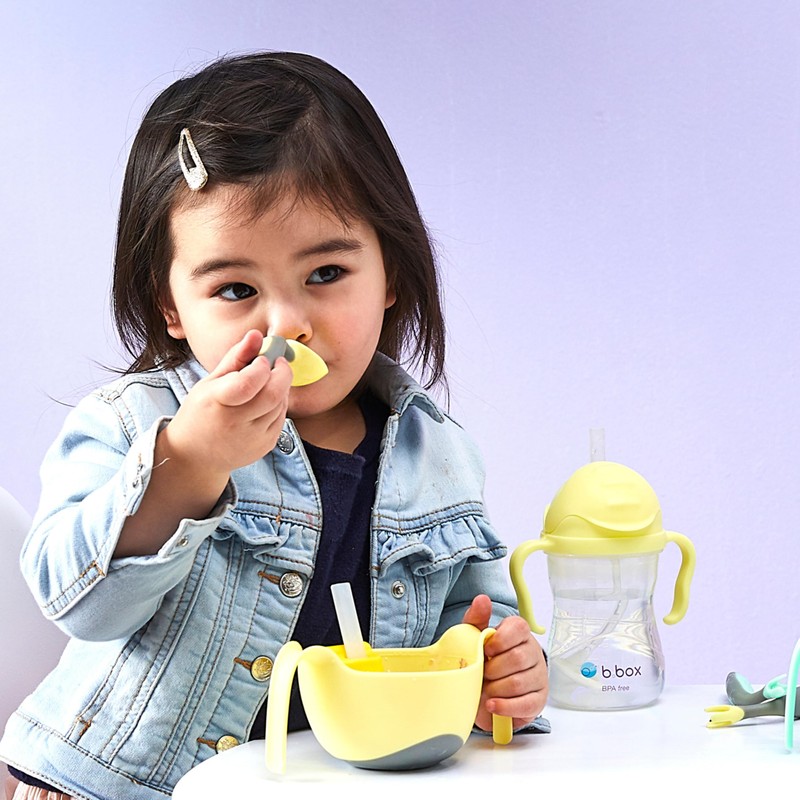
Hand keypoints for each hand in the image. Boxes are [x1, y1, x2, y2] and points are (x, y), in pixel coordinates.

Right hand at [114, 330, 293, 556]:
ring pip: (280, 405)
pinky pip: (281, 418)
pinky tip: (266, 401)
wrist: (195, 457)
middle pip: (272, 395)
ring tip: (268, 383)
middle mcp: (235, 424)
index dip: (261, 367)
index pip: (247, 383)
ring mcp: (252, 438)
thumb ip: (236, 357)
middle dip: (282, 373)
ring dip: (281, 388)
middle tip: (279, 363)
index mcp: (216, 403)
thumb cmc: (200, 413)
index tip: (262, 359)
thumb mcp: (210, 383)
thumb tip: (256, 334)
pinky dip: (279, 405)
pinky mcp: (265, 446)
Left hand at [462, 594, 547, 730]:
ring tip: (486, 689)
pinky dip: (505, 707)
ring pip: (519, 683)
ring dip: (496, 689)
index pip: (518, 628)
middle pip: (517, 658)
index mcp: (519, 632)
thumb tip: (482, 599)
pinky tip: (492, 705)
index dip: (499, 640)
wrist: (483, 690)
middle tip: (483, 673)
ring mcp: (538, 677)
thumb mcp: (473, 637)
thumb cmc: (482, 659)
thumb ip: (476, 619)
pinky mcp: (538, 700)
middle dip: (493, 669)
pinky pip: (525, 705)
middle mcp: (533, 652)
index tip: (486, 650)